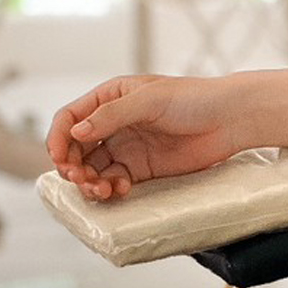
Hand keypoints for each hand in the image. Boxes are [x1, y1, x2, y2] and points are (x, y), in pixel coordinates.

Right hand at [45, 74, 243, 201]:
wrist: (230, 119)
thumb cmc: (194, 98)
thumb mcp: (150, 99)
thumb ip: (112, 115)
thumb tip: (75, 133)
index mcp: (110, 97)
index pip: (70, 118)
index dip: (57, 139)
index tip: (59, 160)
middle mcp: (113, 122)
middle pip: (75, 149)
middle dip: (71, 166)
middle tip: (81, 179)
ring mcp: (126, 146)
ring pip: (91, 169)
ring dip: (89, 182)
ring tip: (102, 189)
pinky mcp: (140, 168)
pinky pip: (112, 181)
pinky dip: (109, 189)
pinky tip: (120, 189)